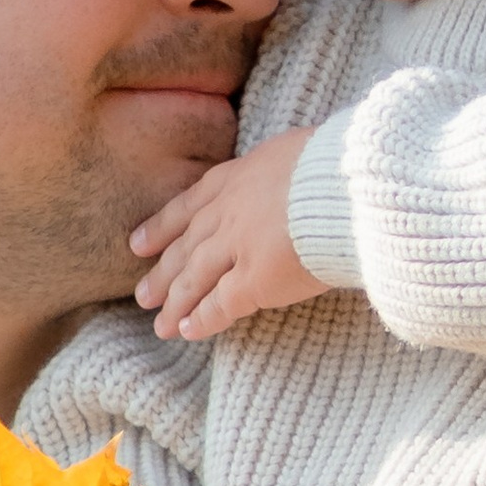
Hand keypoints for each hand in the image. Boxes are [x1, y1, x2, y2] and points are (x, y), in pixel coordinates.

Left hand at [130, 128, 324, 340]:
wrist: (347, 185)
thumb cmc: (337, 165)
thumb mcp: (295, 153)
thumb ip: (278, 172)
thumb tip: (287, 179)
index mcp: (236, 178)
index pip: (188, 206)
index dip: (161, 228)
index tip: (138, 244)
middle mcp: (227, 213)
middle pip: (185, 248)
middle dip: (162, 274)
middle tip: (141, 295)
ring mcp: (236, 247)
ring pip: (194, 279)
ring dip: (175, 304)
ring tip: (160, 325)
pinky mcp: (254, 280)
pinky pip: (220, 304)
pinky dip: (202, 320)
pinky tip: (188, 332)